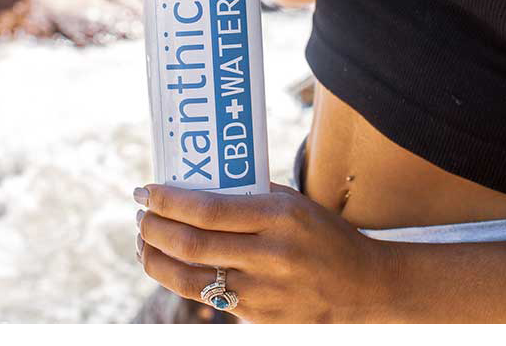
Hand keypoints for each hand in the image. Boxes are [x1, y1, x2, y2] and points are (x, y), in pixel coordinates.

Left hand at [133, 182, 400, 322]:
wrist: (365, 288)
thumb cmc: (324, 236)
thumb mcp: (294, 204)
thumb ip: (249, 196)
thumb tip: (193, 186)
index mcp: (280, 217)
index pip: (207, 210)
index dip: (167, 202)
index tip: (145, 192)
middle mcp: (270, 256)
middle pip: (190, 245)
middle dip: (152, 229)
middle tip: (140, 216)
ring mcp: (264, 293)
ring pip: (189, 280)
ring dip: (155, 259)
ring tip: (144, 243)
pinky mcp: (260, 319)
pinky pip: (209, 299)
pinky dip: (182, 279)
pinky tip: (172, 265)